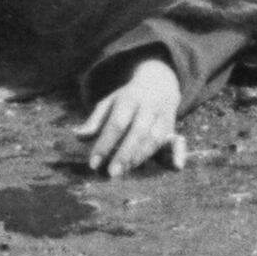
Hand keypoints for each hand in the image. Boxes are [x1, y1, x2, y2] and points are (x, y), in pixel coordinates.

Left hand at [81, 57, 186, 177]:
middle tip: (112, 173)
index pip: (116, 123)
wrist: (159, 83)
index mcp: (129, 99)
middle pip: (137, 131)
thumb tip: (78, 135)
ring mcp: (163, 116)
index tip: (93, 163)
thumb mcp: (109, 103)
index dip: (104, 144)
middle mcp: (148, 107)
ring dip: (141, 156)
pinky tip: (176, 166)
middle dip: (125, 154)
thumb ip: (95, 121)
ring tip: (125, 170)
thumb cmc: (127, 99)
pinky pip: (178, 140)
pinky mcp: (173, 126)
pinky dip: (179, 153)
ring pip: (154, 138)